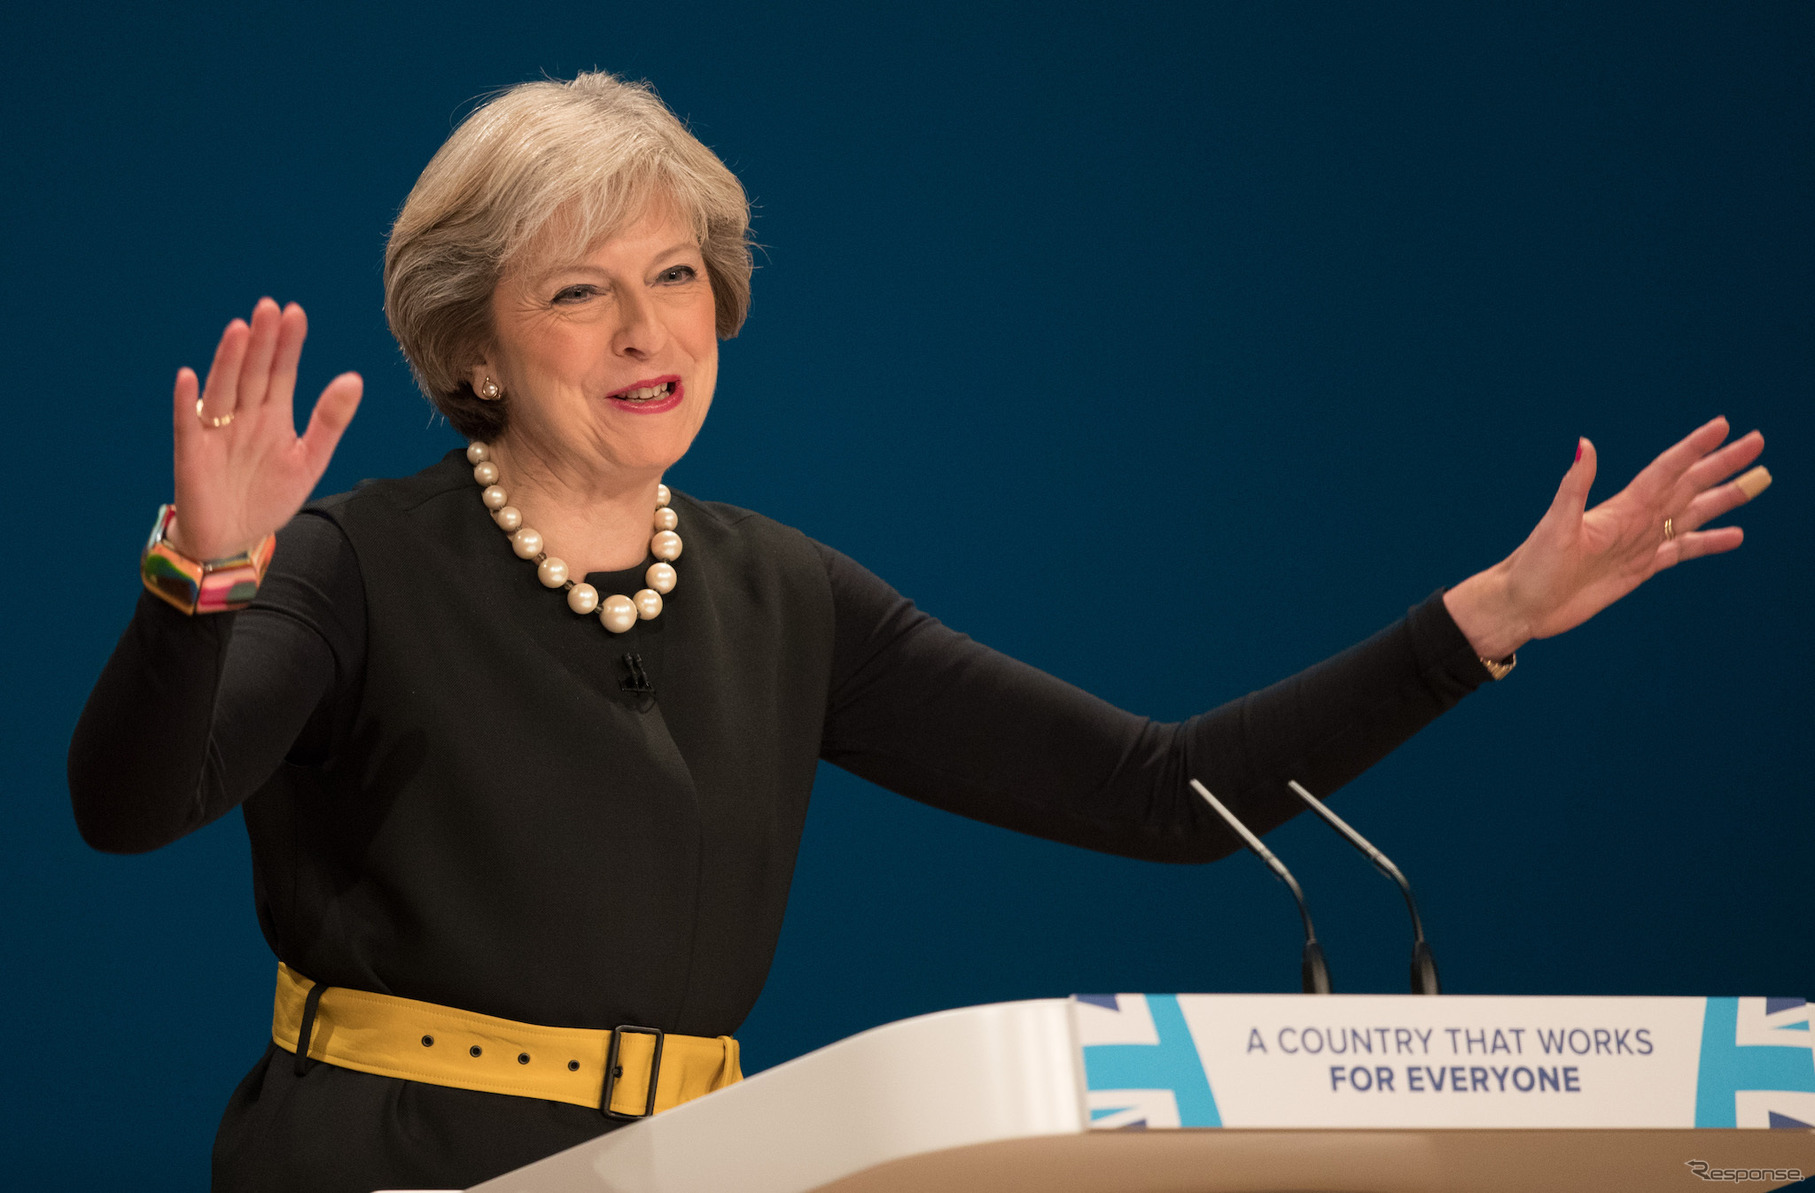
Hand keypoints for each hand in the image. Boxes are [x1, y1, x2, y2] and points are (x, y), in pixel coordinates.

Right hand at [169, 298, 362, 559]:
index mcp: (272, 415)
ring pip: (223, 389)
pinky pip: (187, 424)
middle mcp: (243, 416)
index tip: (295, 313)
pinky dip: (187, 402)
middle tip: (269, 307)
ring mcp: (215, 432)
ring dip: (229, 360)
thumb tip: (354, 379)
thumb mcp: (309, 459)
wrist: (234, 539)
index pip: (281, 371)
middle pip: (252, 372)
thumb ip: (330, 421)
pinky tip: (189, 378)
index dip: (288, 344)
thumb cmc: (269, 496)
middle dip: (261, 342)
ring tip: (239, 330)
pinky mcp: (191, 453)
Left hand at [1443, 417, 1768, 661]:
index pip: (1666, 469)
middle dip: (1723, 465)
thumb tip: (1584, 443)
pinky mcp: (1638, 569)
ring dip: (1724, 499)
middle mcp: (1634, 520)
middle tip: (1757, 442)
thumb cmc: (1532, 567)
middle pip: (1688, 485)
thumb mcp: (1555, 525)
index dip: (1695, 448)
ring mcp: (1639, 544)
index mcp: (1620, 507)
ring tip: (1758, 482)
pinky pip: (1681, 550)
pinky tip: (1734, 535)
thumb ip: (1575, 485)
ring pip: (1692, 515)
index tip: (1723, 426)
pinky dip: (1708, 542)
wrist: (1522, 605)